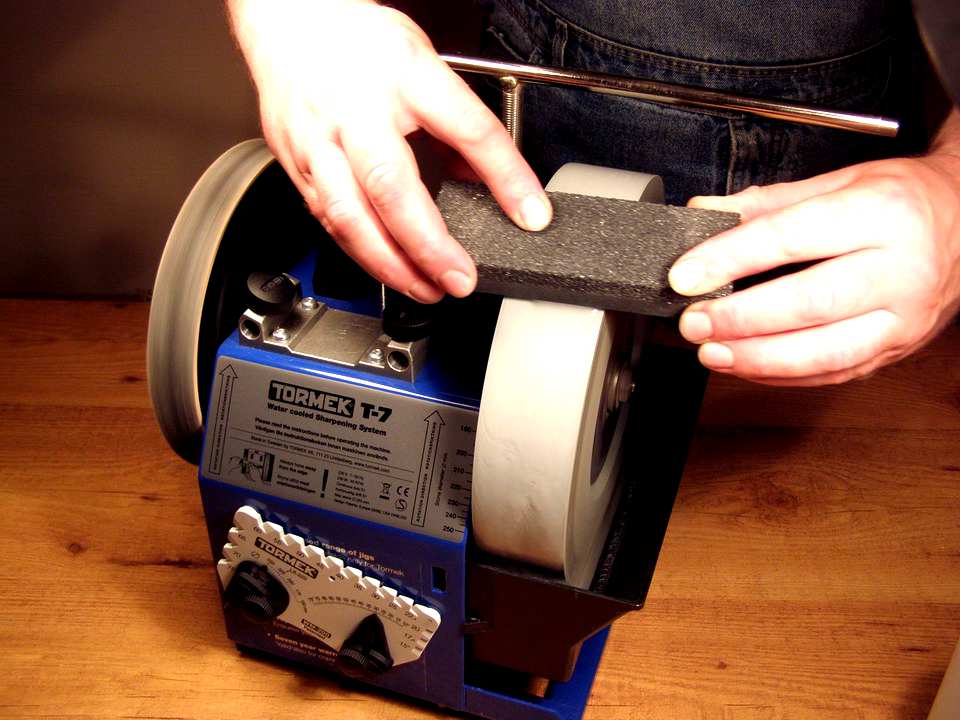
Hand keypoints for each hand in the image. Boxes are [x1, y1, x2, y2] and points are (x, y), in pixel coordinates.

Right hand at [227, 0, 550, 302]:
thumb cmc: (361, 42)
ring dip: (390, 264)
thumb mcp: (427, 66)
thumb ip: (460, 125)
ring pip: (349, 216)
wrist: (289, 20)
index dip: (505, 175)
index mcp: (404, 75)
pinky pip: (327, 218)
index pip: (468, 128)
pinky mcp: (296, 163)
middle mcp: (356, 110)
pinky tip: (386, 267)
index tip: (530, 214)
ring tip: (426, 288)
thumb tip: (492, 181)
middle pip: (393, 187)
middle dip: (428, 246)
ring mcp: (319, 139)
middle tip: (460, 280)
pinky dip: (360, 250)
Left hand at [669, 112, 959, 385]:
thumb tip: (704, 215)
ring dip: (759, 358)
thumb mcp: (841, 182)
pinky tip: (747, 365)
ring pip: (826, 351)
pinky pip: (836, 371)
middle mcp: (900, 268)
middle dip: (740, 319)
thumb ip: (768, 203)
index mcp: (881, 214)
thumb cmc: (901, 200)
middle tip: (692, 322)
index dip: (729, 260)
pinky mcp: (899, 348)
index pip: (790, 239)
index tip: (685, 276)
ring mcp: (904, 316)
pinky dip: (784, 376)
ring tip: (711, 352)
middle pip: (808, 303)